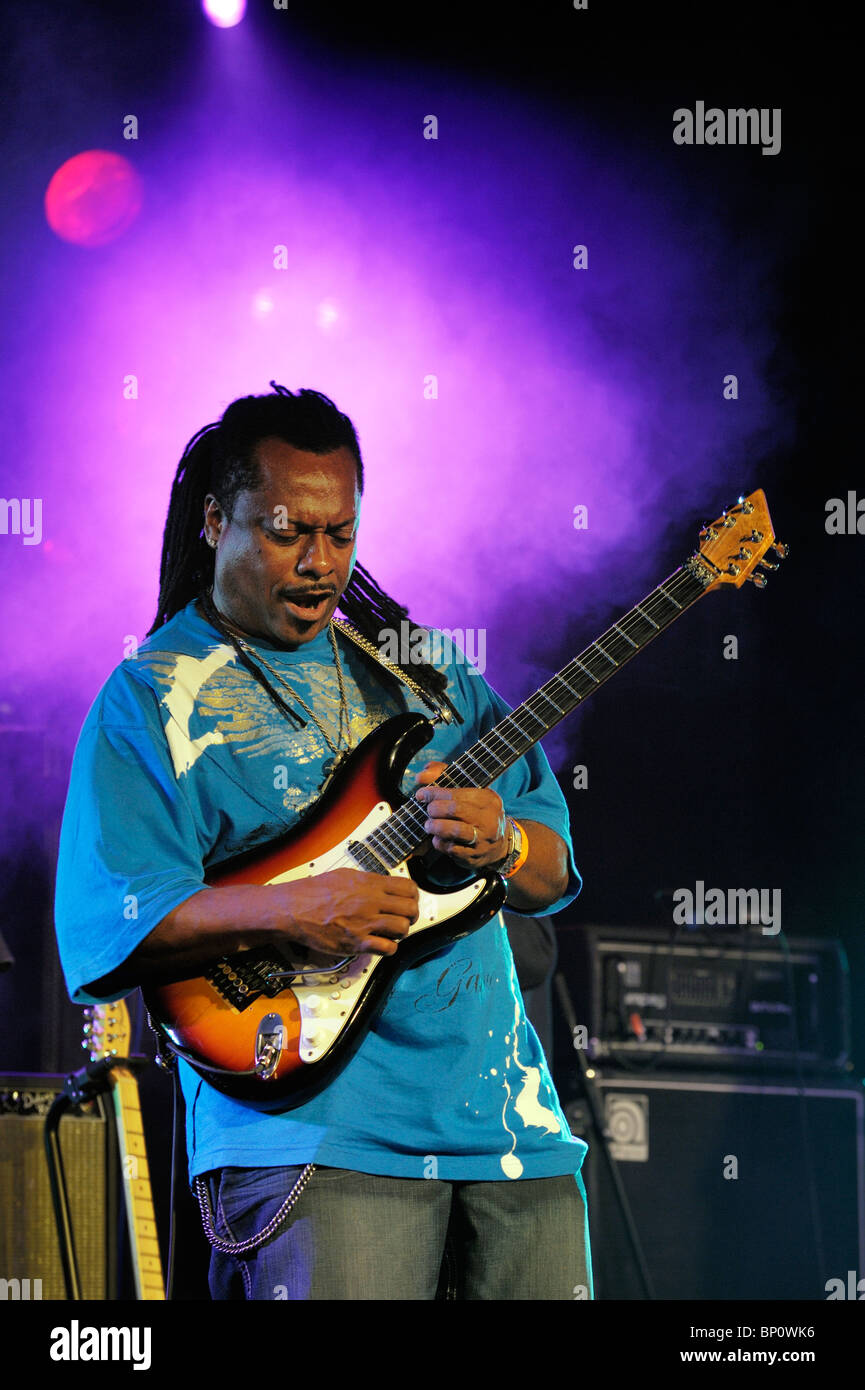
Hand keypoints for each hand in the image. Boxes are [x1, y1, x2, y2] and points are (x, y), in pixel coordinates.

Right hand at [276, 869, 418, 956]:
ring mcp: (365, 922)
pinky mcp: (357, 942)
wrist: (293, 909)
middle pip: (410, 909)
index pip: (409, 888)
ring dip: (401, 932)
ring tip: (391, 933)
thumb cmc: (313, 892)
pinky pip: (387, 948)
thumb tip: (383, 885)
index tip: (409, 901)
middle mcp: (371, 902)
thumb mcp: (345, 876)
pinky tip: (381, 944)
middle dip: (411, 916)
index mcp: (370, 883)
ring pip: (403, 928)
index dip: (413, 897)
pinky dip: (389, 949)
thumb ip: (368, 881)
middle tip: (403, 919)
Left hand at [414, 761, 509, 868]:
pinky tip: (437, 839)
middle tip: (428, 810)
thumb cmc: (477, 813)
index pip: (458, 793)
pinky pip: (452, 849)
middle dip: (436, 808)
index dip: (435, 793)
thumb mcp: (468, 790)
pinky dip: (440, 843)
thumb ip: (444, 776)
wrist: (499, 844)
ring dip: (436, 826)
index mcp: (488, 799)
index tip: (422, 794)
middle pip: (456, 810)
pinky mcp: (474, 856)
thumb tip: (421, 776)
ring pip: (455, 831)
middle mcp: (488, 819)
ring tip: (429, 825)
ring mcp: (482, 839)